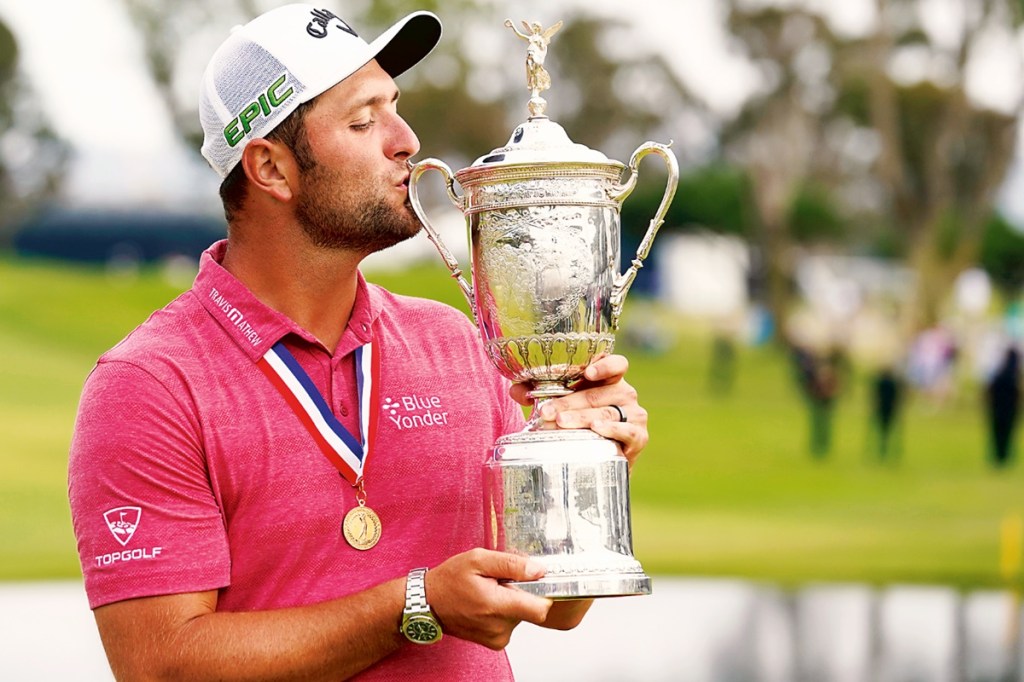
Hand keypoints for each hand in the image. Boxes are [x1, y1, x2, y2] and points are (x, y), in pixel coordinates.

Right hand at [426, 549, 552, 649]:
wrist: (428, 604)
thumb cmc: (449, 580)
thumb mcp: (478, 559)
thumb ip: (511, 564)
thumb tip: (538, 570)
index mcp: (496, 605)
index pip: (540, 609)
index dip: (543, 592)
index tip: (535, 580)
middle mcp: (499, 627)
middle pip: (531, 608)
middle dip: (522, 592)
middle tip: (501, 581)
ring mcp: (497, 637)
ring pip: (522, 615)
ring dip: (512, 601)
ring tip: (490, 591)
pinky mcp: (495, 641)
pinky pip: (511, 622)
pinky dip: (504, 611)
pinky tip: (487, 602)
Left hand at [510, 354, 648, 469]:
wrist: (602, 461)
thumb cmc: (581, 425)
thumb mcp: (562, 405)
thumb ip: (538, 393)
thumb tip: (516, 390)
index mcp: (609, 380)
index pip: (616, 364)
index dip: (605, 365)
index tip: (587, 372)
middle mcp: (625, 393)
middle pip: (598, 393)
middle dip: (569, 402)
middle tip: (547, 412)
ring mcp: (634, 415)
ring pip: (606, 412)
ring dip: (582, 417)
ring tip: (561, 422)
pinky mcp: (639, 437)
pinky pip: (626, 431)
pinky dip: (611, 430)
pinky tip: (596, 429)